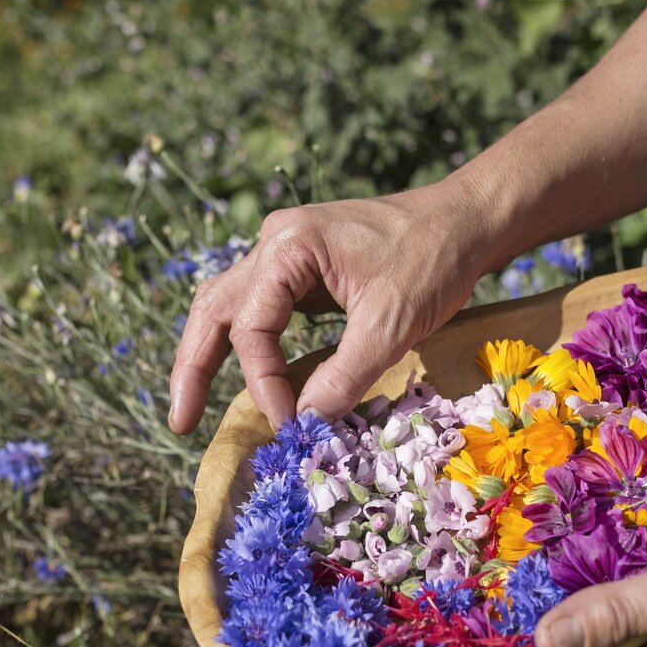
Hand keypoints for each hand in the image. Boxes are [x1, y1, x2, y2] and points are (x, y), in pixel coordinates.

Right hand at [167, 181, 487, 433]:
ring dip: (209, 357)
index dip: (265, 385)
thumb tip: (304, 424)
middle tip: (179, 423)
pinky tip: (249, 380)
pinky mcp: (305, 272)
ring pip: (229, 308)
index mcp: (288, 246)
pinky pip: (262, 312)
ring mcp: (287, 255)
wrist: (467, 222)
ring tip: (190, 407)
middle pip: (213, 310)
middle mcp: (275, 244)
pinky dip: (248, 348)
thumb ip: (343, 376)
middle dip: (192, 368)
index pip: (251, 329)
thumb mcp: (390, 326)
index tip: (289, 425)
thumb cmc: (433, 261)